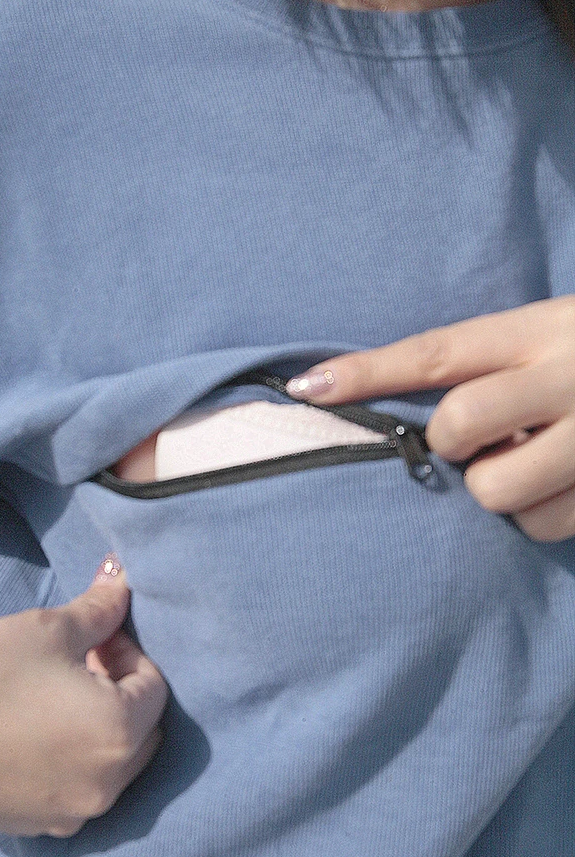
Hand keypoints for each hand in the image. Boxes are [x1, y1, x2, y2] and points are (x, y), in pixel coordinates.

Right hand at [0, 558, 167, 835]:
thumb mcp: (48, 628)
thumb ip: (101, 611)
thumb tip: (124, 582)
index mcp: (117, 734)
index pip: (156, 687)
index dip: (129, 652)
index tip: (95, 636)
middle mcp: (106, 786)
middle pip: (143, 730)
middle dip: (122, 690)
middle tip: (81, 660)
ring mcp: (72, 814)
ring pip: (115, 763)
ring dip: (101, 725)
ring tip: (56, 690)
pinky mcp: (39, 827)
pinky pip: (80, 788)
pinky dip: (75, 758)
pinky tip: (34, 728)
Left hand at [286, 296, 574, 541]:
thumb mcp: (555, 333)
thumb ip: (493, 362)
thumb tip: (414, 410)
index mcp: (543, 330)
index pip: (439, 351)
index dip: (369, 372)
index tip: (308, 388)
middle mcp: (570, 376)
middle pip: (460, 425)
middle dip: (454, 441)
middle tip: (483, 436)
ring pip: (499, 491)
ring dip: (499, 487)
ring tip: (533, 462)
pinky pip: (546, 526)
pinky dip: (542, 515)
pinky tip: (565, 485)